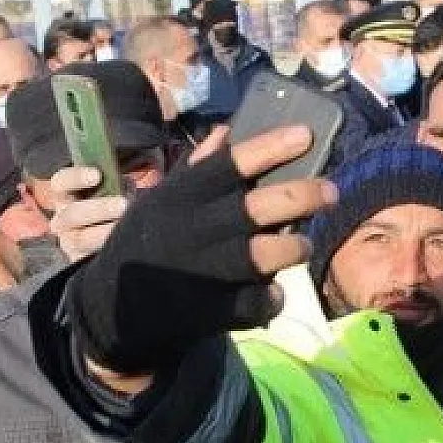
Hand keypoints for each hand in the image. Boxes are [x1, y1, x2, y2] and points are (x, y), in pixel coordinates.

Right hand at [45, 166, 128, 263]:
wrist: (107, 239)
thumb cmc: (109, 205)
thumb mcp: (108, 190)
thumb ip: (114, 183)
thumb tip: (129, 181)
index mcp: (65, 196)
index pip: (61, 183)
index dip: (76, 178)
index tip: (97, 175)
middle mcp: (62, 219)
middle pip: (72, 214)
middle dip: (99, 209)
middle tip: (124, 205)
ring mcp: (70, 242)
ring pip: (81, 239)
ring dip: (105, 233)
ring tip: (127, 226)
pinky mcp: (79, 262)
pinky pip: (89, 260)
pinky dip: (108, 252)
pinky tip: (124, 245)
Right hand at [70, 125, 335, 384]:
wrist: (110, 308)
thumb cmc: (143, 243)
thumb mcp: (159, 200)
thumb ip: (196, 169)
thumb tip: (227, 131)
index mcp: (181, 198)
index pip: (231, 165)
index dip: (271, 148)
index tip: (306, 136)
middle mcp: (194, 230)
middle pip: (257, 208)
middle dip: (302, 196)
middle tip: (331, 191)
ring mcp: (202, 272)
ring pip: (262, 256)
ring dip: (292, 248)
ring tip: (302, 245)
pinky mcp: (208, 311)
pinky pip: (255, 303)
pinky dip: (271, 298)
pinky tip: (274, 293)